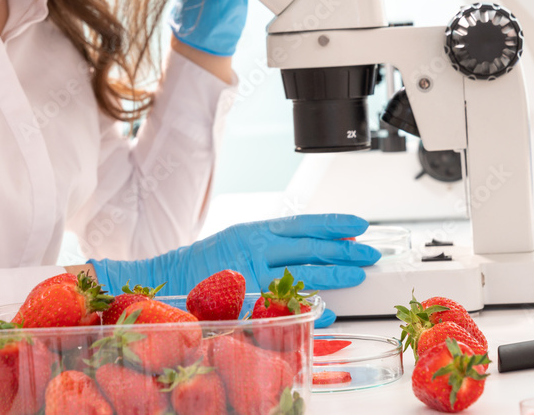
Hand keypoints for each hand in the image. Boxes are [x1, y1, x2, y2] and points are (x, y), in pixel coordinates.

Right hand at [88, 214, 379, 327]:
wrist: (164, 281)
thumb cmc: (204, 264)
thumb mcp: (239, 242)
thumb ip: (272, 245)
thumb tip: (314, 247)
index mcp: (255, 231)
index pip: (303, 223)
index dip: (334, 223)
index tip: (359, 224)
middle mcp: (254, 248)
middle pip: (309, 247)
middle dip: (344, 250)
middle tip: (369, 253)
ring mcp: (250, 274)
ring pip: (302, 273)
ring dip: (334, 275)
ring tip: (356, 275)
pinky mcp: (244, 300)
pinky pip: (283, 305)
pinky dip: (308, 308)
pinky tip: (327, 310)